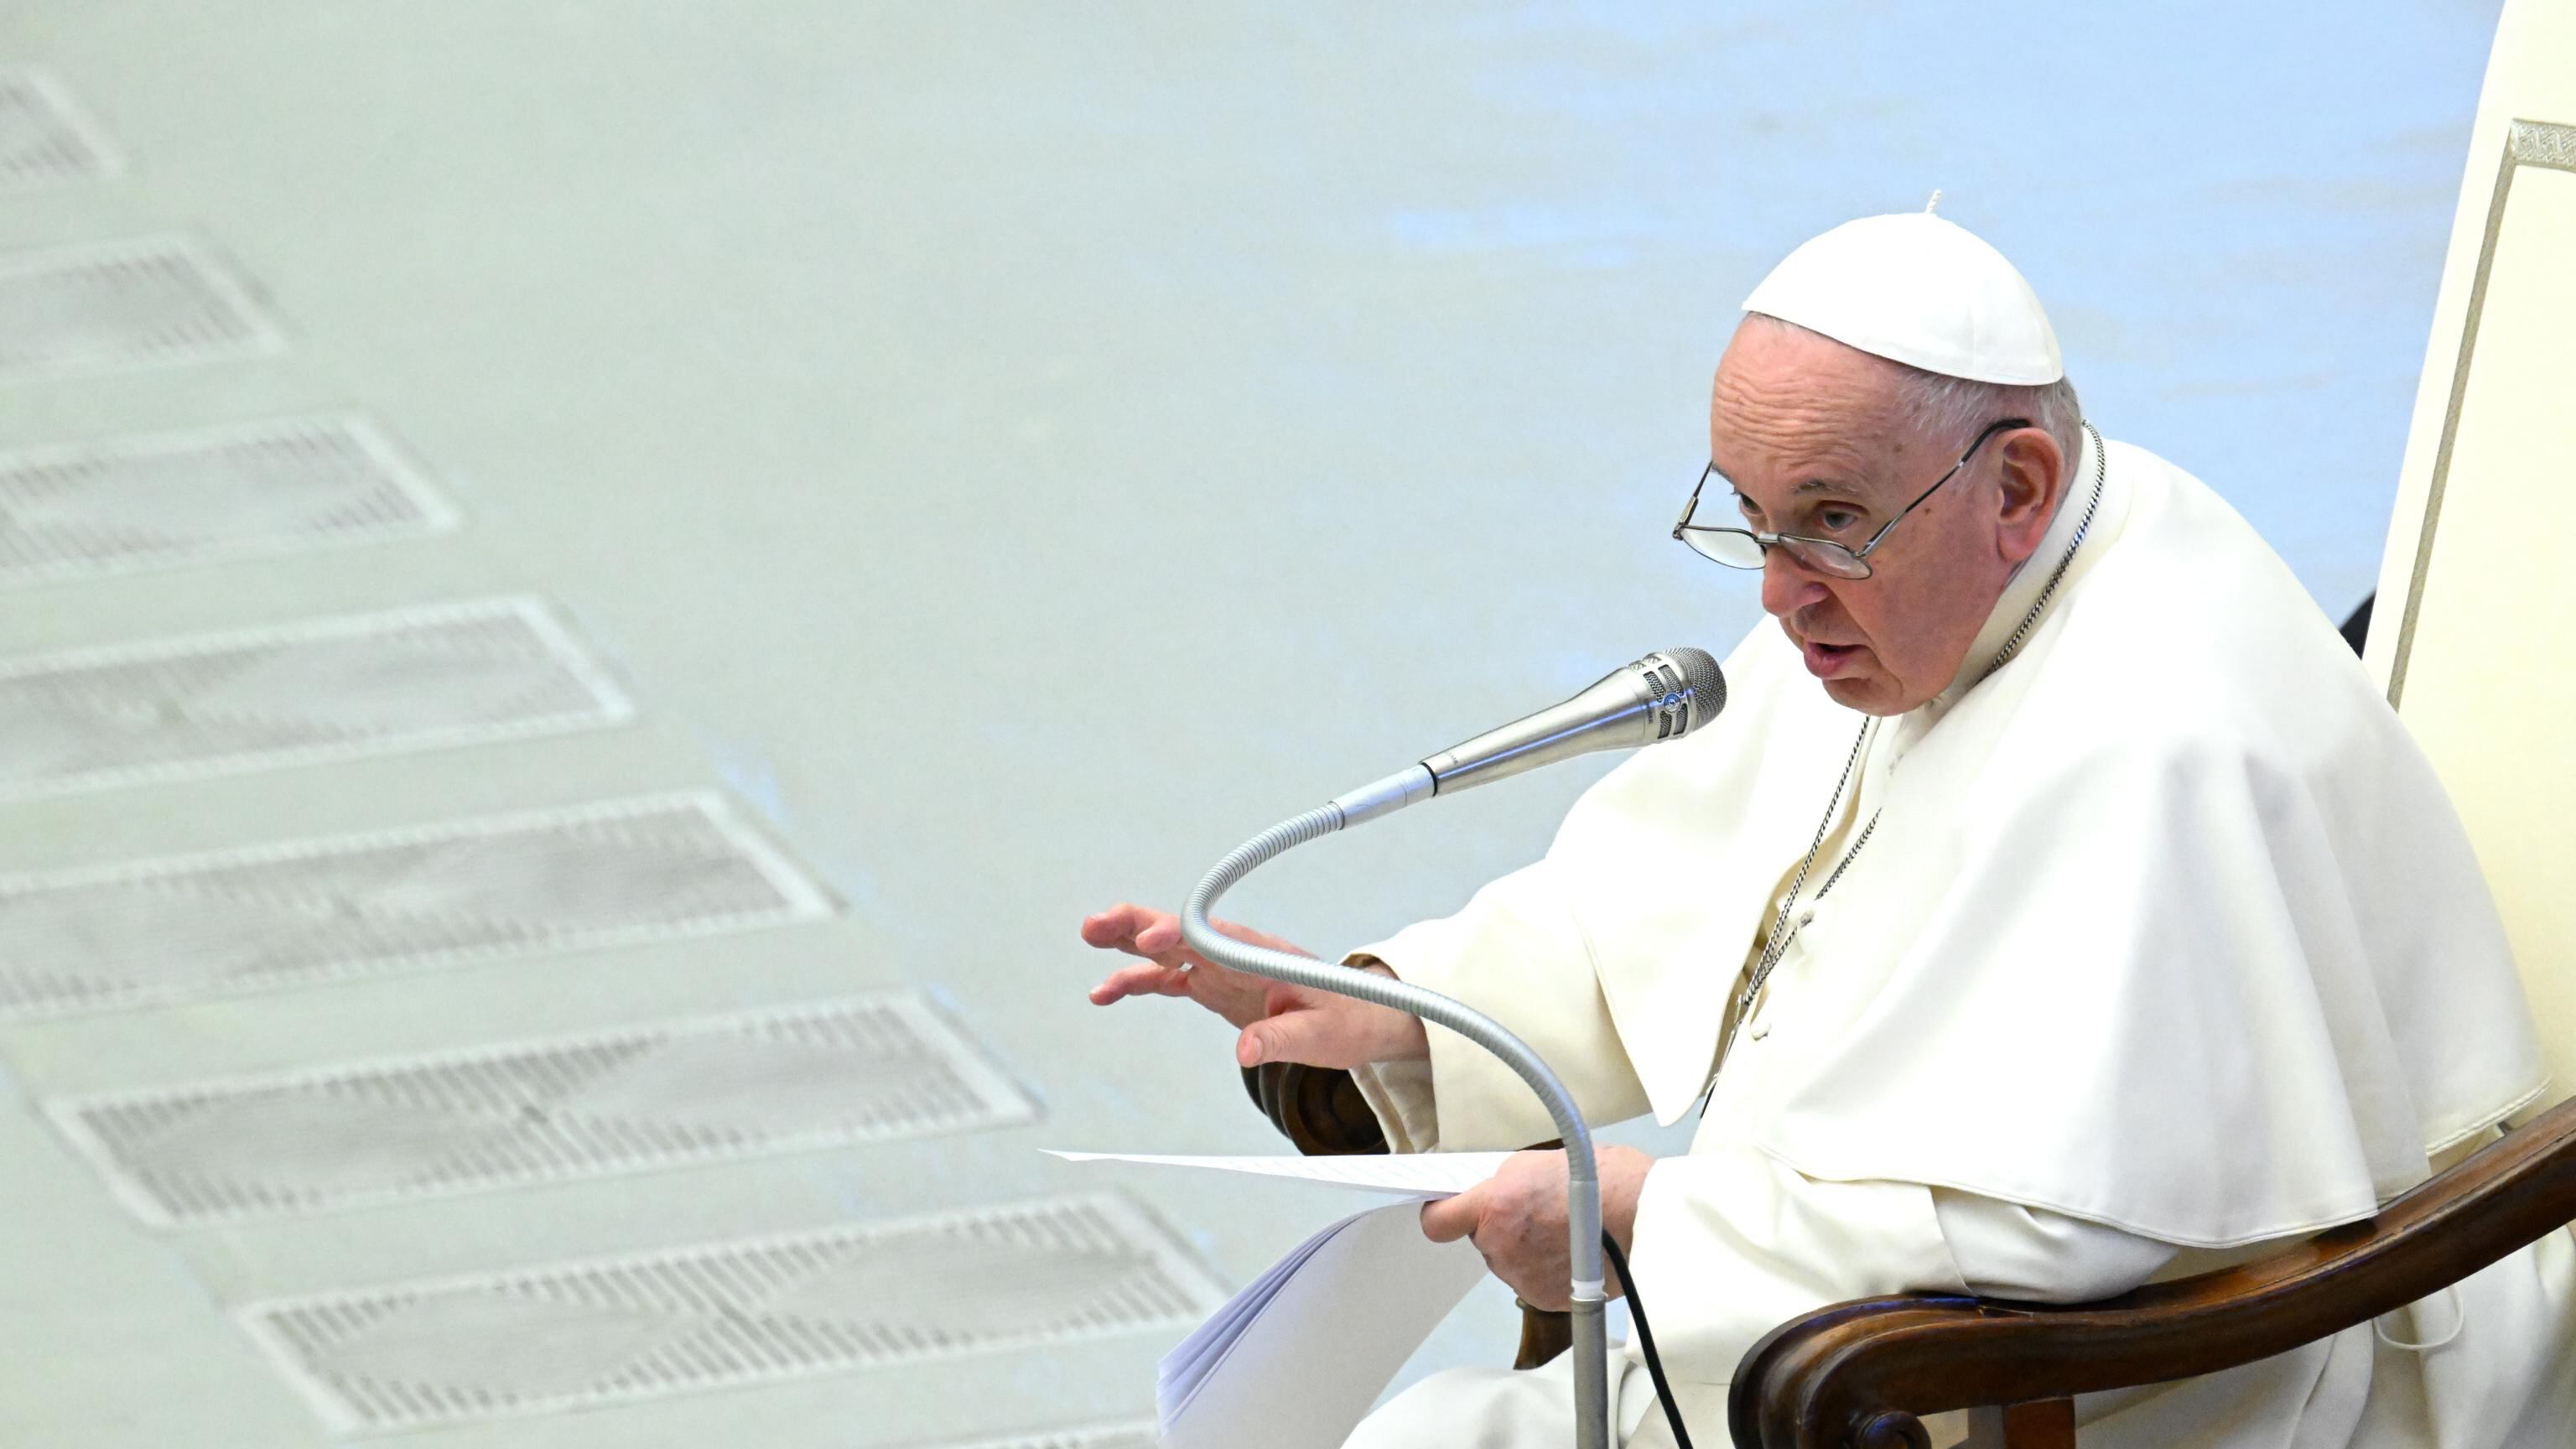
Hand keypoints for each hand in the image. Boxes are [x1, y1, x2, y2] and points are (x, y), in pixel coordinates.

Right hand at [1081, 902, 1427, 1067]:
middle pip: (1179, 929)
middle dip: (1138, 923)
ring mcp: (1221, 967)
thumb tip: (1245, 1053)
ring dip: (1127, 941)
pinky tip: (1105, 991)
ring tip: (1089, 937)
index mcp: (1262, 955)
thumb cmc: (1346, 1020)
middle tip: (1096, 925)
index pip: (1214, 936)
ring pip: (1166, 947)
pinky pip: (1167, 978)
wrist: (1358, 1019)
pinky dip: (1136, 980)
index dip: (1180, 933)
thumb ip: (1282, 1039)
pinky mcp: (1214, 985)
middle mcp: (1235, 953)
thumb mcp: (1321, 1036)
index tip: (1151, 940)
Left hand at [1417, 1145, 1654, 1309]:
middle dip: (1502, 1226)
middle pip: (1482, 1239)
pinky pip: (1531, 1281)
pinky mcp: (1545, 1299)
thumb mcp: (1538, 1162)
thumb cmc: (1606, 1181)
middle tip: (1537, 1210)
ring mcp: (1523, 1277)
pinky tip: (1572, 1251)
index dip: (1443, 1215)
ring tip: (1563, 1230)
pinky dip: (1546, 1268)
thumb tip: (1488, 1194)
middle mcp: (1502, 1246)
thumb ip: (1503, 1183)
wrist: (1648, 1218)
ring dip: (1525, 1248)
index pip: (1438, 1222)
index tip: (1450, 1210)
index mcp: (1495, 1206)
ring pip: (1508, 1261)